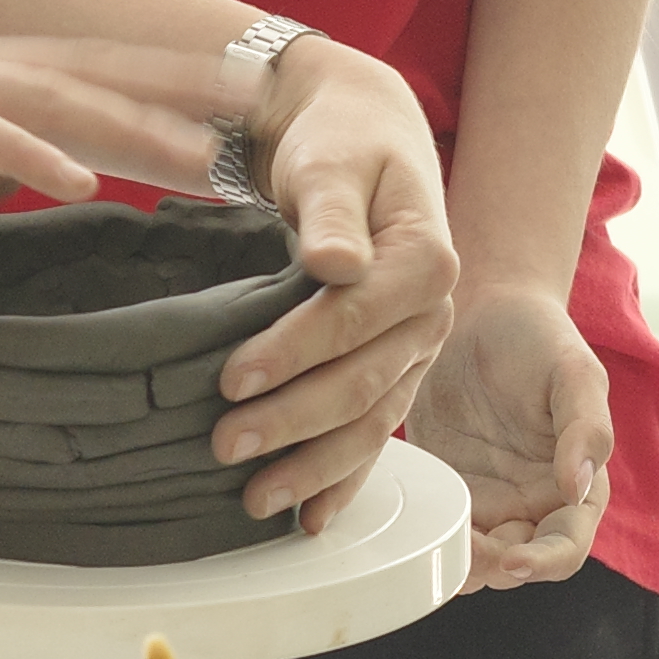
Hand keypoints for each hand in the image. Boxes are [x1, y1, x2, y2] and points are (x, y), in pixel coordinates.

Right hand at [0, 12, 222, 215]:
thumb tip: (27, 193)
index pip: (86, 89)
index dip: (167, 102)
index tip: (242, 126)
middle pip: (94, 82)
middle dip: (184, 103)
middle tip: (269, 124)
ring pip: (47, 98)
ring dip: (131, 126)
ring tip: (206, 157)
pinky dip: (22, 150)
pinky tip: (75, 174)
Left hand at [207, 43, 460, 527]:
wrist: (358, 140)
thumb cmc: (339, 144)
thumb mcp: (332, 159)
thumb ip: (332, 211)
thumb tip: (336, 263)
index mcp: (428, 260)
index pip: (356, 319)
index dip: (294, 353)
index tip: (231, 379)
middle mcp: (433, 314)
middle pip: (362, 381)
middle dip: (292, 422)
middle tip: (225, 446)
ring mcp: (416, 348)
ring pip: (370, 420)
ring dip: (314, 467)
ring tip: (255, 499)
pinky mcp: (393, 368)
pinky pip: (374, 430)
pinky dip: (344, 477)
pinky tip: (311, 518)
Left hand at [414, 287, 612, 587]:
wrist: (483, 309)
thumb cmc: (540, 338)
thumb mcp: (575, 372)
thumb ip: (588, 428)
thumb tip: (578, 487)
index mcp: (576, 488)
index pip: (567, 548)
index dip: (545, 564)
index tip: (514, 559)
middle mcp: (530, 505)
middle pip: (514, 566)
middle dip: (490, 566)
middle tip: (461, 541)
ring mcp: (484, 500)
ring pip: (470, 558)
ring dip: (454, 559)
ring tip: (435, 534)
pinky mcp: (442, 487)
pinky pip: (433, 527)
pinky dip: (424, 533)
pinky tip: (410, 516)